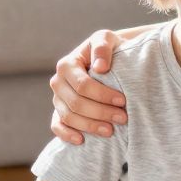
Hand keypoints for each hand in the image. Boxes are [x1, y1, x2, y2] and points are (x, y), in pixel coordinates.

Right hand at [49, 29, 128, 144]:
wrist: (108, 61)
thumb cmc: (108, 50)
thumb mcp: (106, 39)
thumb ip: (102, 47)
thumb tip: (100, 67)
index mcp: (67, 65)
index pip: (82, 85)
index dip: (102, 95)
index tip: (123, 100)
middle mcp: (58, 82)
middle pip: (76, 103)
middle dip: (100, 112)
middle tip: (123, 118)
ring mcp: (57, 99)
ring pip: (68, 117)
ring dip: (90, 126)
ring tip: (111, 131)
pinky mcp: (59, 112)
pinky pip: (56, 126)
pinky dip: (66, 135)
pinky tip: (82, 141)